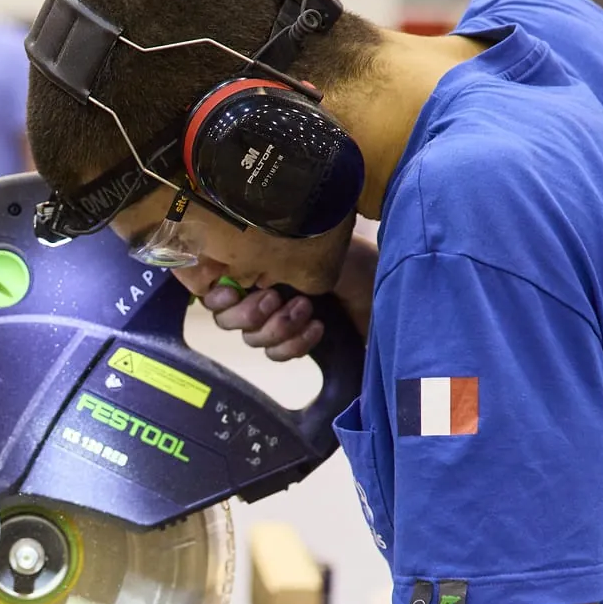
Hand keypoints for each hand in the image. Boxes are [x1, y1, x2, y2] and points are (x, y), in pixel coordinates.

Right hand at [196, 237, 377, 358]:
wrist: (389, 287)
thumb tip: (231, 266)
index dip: (215, 296)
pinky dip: (295, 344)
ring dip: (277, 327)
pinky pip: (278, 355)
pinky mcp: (296, 341)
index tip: (233, 290)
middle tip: (274, 299)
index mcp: (254, 264)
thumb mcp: (308, 248)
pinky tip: (317, 328)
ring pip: (253, 339)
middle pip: (225, 320)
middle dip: (247, 313)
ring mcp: (277, 319)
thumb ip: (267, 256)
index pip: (213, 287)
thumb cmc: (351, 257)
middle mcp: (259, 291)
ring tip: (306, 308)